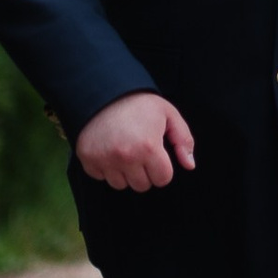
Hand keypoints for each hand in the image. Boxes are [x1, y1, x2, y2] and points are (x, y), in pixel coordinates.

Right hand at [74, 90, 195, 189]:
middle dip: (144, 172)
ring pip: (120, 184)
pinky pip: (100, 177)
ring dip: (124, 172)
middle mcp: (126, 157)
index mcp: (149, 148)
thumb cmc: (139, 103)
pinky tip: (108, 150)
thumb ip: (183, 140)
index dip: (162, 168)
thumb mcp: (168, 114)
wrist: (104, 91)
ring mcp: (105, 159)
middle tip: (139, 151)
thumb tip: (189, 165)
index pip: (162, 179)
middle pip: (142, 185)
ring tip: (124, 150)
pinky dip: (105, 168)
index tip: (156, 155)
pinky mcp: (88, 159)